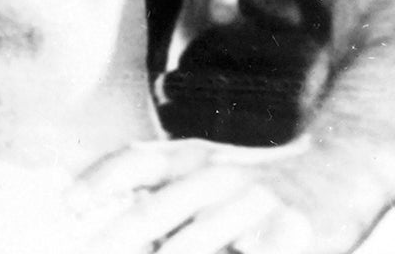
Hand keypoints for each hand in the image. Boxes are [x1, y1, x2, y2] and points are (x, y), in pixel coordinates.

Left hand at [73, 137, 390, 253]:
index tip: (69, 205)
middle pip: (159, 210)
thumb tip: (86, 208)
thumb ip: (152, 187)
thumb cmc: (248, 184)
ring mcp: (255, 205)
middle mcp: (218, 176)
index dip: (99, 180)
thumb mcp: (199, 171)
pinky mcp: (292, 233)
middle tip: (91, 250)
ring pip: (199, 240)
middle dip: (119, 237)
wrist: (334, 173)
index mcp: (189, 158)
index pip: (135, 162)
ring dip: (173, 253)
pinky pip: (251, 253)